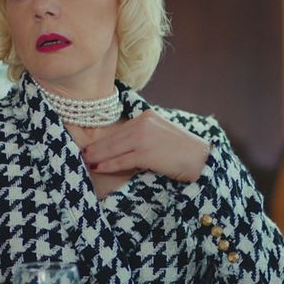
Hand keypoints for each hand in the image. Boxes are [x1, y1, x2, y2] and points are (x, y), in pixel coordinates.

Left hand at [82, 110, 210, 182]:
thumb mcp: (162, 133)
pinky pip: (121, 160)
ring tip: (86, 162)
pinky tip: (98, 167)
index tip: (92, 145)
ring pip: (114, 148)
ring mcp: (144, 138)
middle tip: (82, 154)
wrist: (201, 158)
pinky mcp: (146, 153)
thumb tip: (123, 144)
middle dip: (97, 147)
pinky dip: (108, 164)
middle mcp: (143, 123)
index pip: (120, 129)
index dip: (105, 139)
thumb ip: (144, 133)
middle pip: (114, 137)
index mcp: (147, 116)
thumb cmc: (183, 150)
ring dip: (98, 156)